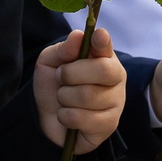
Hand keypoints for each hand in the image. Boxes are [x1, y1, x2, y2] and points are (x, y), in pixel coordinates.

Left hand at [33, 27, 125, 148]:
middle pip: (103, 70)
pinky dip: (65, 116)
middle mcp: (115, 77)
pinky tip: (67, 115)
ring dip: (64, 97)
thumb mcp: (50, 62)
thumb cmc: (53, 85)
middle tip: (61, 78)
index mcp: (103, 57)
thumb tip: (78, 35)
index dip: (102, 41)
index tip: (97, 36)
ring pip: (88, 96)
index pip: (106, 45)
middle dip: (72, 74)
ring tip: (63, 98)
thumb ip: (62, 49)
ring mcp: (116, 102)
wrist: (45, 117)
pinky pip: (82, 118)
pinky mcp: (109, 124)